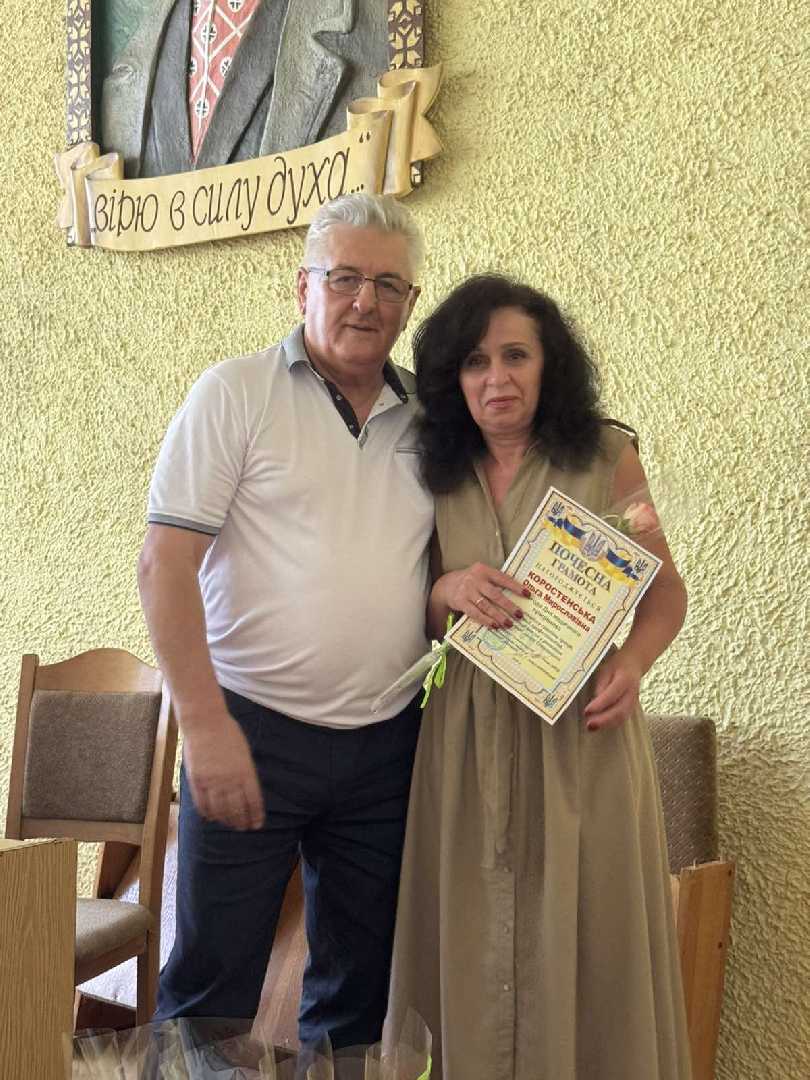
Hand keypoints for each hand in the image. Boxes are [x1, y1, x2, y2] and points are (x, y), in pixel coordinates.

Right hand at [181, 709, 264, 829]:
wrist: (205, 723)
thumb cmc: (228, 733)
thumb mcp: (244, 752)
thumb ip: (246, 772)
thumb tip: (247, 791)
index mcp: (246, 772)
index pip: (253, 801)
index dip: (255, 815)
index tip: (257, 824)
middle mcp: (230, 780)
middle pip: (237, 809)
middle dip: (242, 821)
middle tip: (244, 828)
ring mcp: (212, 782)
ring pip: (220, 810)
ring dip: (226, 820)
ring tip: (229, 825)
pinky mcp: (197, 781)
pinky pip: (202, 804)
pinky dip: (208, 814)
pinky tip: (212, 817)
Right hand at [436, 563, 529, 629]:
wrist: (446, 585)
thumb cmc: (472, 581)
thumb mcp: (482, 575)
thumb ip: (495, 582)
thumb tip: (517, 596)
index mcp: (484, 570)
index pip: (503, 578)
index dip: (515, 587)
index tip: (528, 594)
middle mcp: (475, 579)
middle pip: (495, 594)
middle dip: (509, 606)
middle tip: (520, 615)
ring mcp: (467, 591)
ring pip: (486, 606)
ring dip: (499, 616)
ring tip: (509, 624)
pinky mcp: (461, 602)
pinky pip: (475, 613)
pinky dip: (485, 620)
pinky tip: (494, 626)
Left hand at [583, 650, 642, 730]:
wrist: (635, 663)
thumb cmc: (618, 665)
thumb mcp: (606, 668)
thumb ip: (601, 684)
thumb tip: (595, 701)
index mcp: (625, 679)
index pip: (612, 695)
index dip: (599, 705)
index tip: (587, 711)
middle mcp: (632, 693)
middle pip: (620, 710)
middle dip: (604, 720)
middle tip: (589, 724)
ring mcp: (634, 701)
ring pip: (622, 717)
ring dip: (607, 724)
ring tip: (591, 727)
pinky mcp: (632, 707)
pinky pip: (623, 718)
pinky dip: (611, 724)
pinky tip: (599, 726)